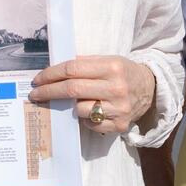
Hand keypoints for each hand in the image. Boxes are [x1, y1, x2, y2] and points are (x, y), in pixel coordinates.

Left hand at [27, 55, 155, 135]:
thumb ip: (84, 64)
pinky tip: (90, 111)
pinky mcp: (120, 125)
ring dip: (70, 106)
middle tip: (35, 94)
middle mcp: (116, 88)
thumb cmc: (123, 72)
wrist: (150, 89)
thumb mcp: (108, 60)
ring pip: (80, 109)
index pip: (72, 69)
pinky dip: (85, 118)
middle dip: (48, 91)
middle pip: (72, 89)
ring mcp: (119, 109)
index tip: (37, 79)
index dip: (51, 74)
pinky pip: (90, 124)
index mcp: (112, 67)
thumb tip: (53, 70)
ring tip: (74, 101)